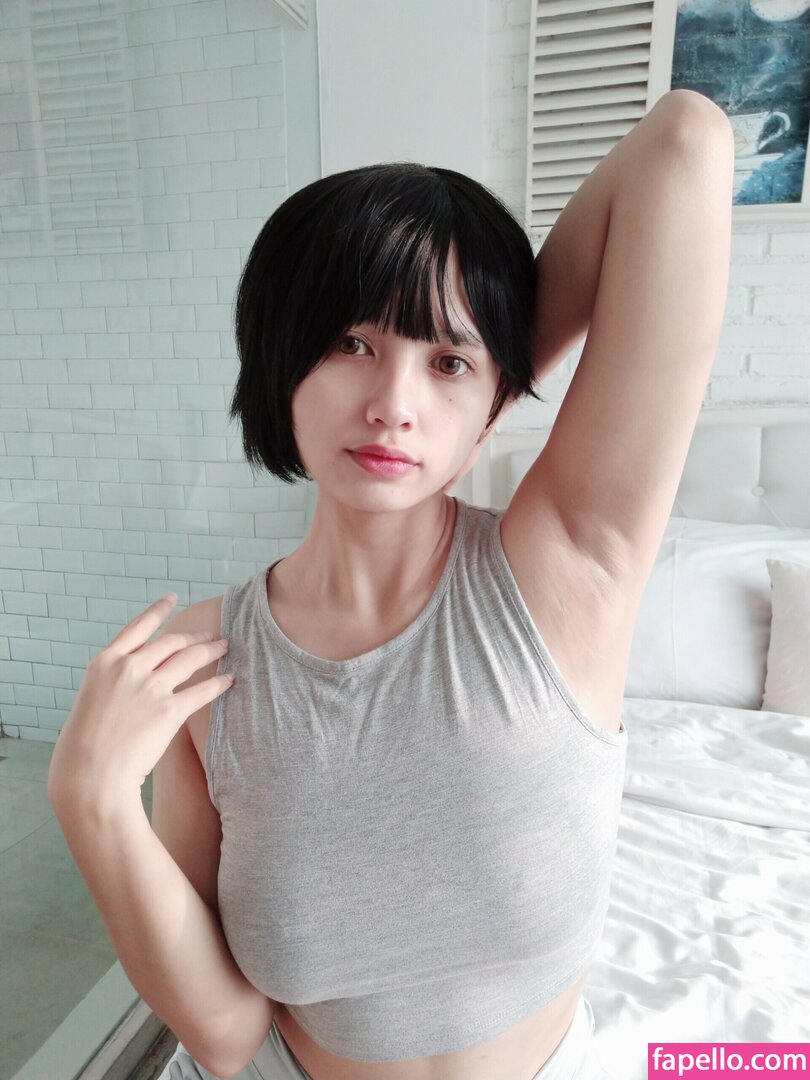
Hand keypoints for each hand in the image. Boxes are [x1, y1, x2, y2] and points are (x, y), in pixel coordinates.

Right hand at [48, 594, 233, 805]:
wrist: (90, 777)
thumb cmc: (83, 749)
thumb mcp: (90, 702)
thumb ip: (113, 685)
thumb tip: (132, 682)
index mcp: (104, 663)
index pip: (137, 627)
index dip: (157, 610)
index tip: (172, 598)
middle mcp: (129, 668)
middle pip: (170, 642)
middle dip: (193, 636)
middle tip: (210, 635)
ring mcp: (150, 688)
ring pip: (190, 659)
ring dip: (211, 650)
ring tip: (225, 647)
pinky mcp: (170, 711)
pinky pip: (202, 691)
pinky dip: (219, 683)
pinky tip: (230, 679)